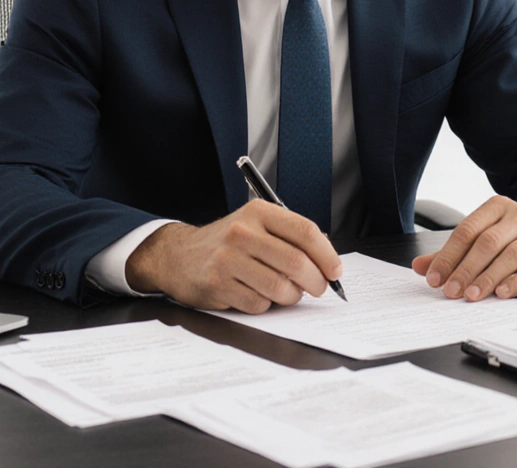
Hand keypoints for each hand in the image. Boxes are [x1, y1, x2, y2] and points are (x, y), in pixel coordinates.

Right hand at [124, 201, 342, 313]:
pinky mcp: (217, 284)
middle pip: (296, 262)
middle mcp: (243, 231)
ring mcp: (228, 258)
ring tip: (288, 293)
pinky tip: (258, 294)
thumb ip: (290, 236)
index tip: (336, 271)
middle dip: (316, 282)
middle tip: (319, 288)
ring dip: (292, 296)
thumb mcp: (256, 225)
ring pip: (280, 287)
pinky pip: (259, 304)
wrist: (180, 255)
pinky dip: (266, 305)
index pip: (305, 231)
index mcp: (258, 212)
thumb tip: (328, 258)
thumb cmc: (228, 242)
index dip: (327, 255)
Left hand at [412, 196, 516, 300]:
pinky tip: (502, 293)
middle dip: (466, 269)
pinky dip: (516, 282)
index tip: (435, 277)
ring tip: (472, 296)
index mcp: (495, 207)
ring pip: (509, 256)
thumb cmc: (511, 234)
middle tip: (451, 291)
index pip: (467, 230)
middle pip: (486, 243)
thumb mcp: (484, 233)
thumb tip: (420, 267)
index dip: (448, 255)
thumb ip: (452, 250)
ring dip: (487, 278)